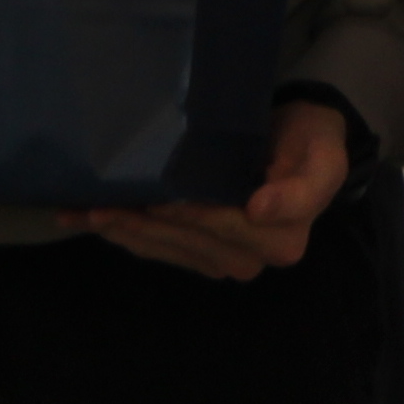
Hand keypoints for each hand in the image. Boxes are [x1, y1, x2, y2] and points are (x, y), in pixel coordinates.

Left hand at [72, 91, 352, 279]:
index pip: (224, 227)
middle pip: (186, 242)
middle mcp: (250, 259)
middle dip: (140, 226)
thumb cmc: (311, 145)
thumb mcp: (321, 160)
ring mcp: (220, 259)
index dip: (189, 216)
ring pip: (164, 249)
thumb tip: (259, 210)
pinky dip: (123, 233)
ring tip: (82, 213)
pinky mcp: (198, 253)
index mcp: (281, 241)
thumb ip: (299, 190)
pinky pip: (158, 248)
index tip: (156, 202)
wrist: (302, 143)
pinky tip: (89, 221)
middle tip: (98, 207)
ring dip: (121, 232)